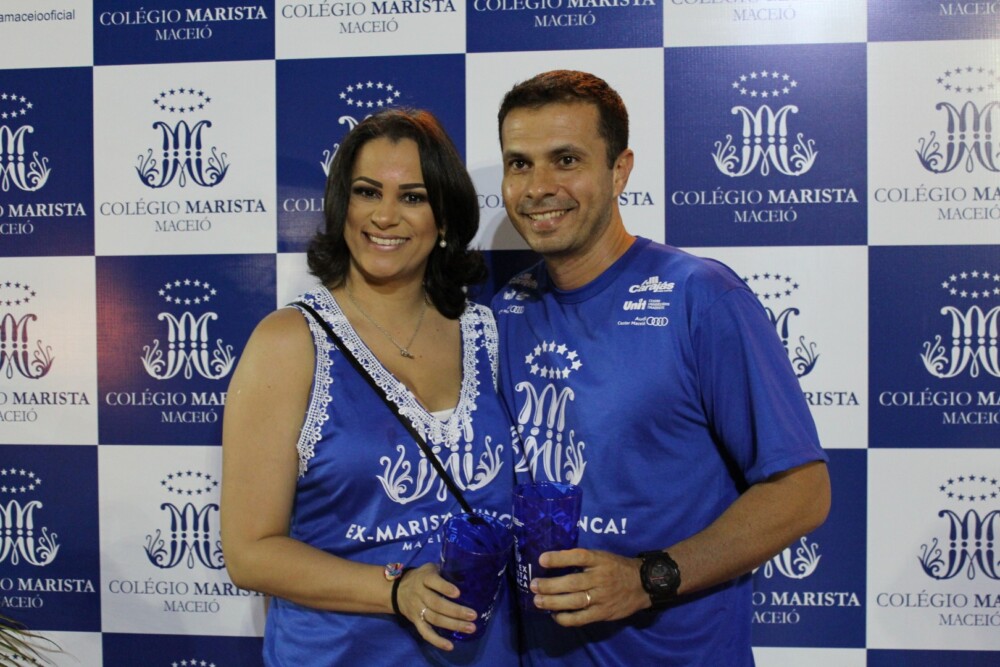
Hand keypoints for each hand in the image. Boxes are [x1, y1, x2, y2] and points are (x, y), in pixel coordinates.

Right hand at [396, 563, 477, 650]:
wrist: (396, 590)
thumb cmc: (421, 577)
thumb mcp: (430, 568)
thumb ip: (445, 570)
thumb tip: (468, 572)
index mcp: (424, 578)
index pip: (433, 582)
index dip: (445, 588)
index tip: (458, 593)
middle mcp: (420, 594)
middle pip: (437, 604)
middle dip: (456, 611)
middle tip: (473, 615)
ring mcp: (417, 610)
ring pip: (434, 619)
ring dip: (453, 625)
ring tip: (470, 628)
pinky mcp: (415, 622)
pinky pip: (425, 633)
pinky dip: (437, 641)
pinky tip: (450, 646)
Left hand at [530, 548, 649, 625]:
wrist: (643, 584)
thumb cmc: (616, 568)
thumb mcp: (603, 557)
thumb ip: (583, 559)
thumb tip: (554, 559)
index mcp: (600, 560)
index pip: (578, 557)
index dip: (559, 558)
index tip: (542, 559)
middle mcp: (600, 578)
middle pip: (572, 583)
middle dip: (550, 585)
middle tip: (533, 585)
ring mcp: (602, 597)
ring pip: (574, 601)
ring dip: (553, 602)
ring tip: (538, 601)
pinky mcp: (603, 613)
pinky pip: (582, 618)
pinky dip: (566, 618)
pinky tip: (555, 615)